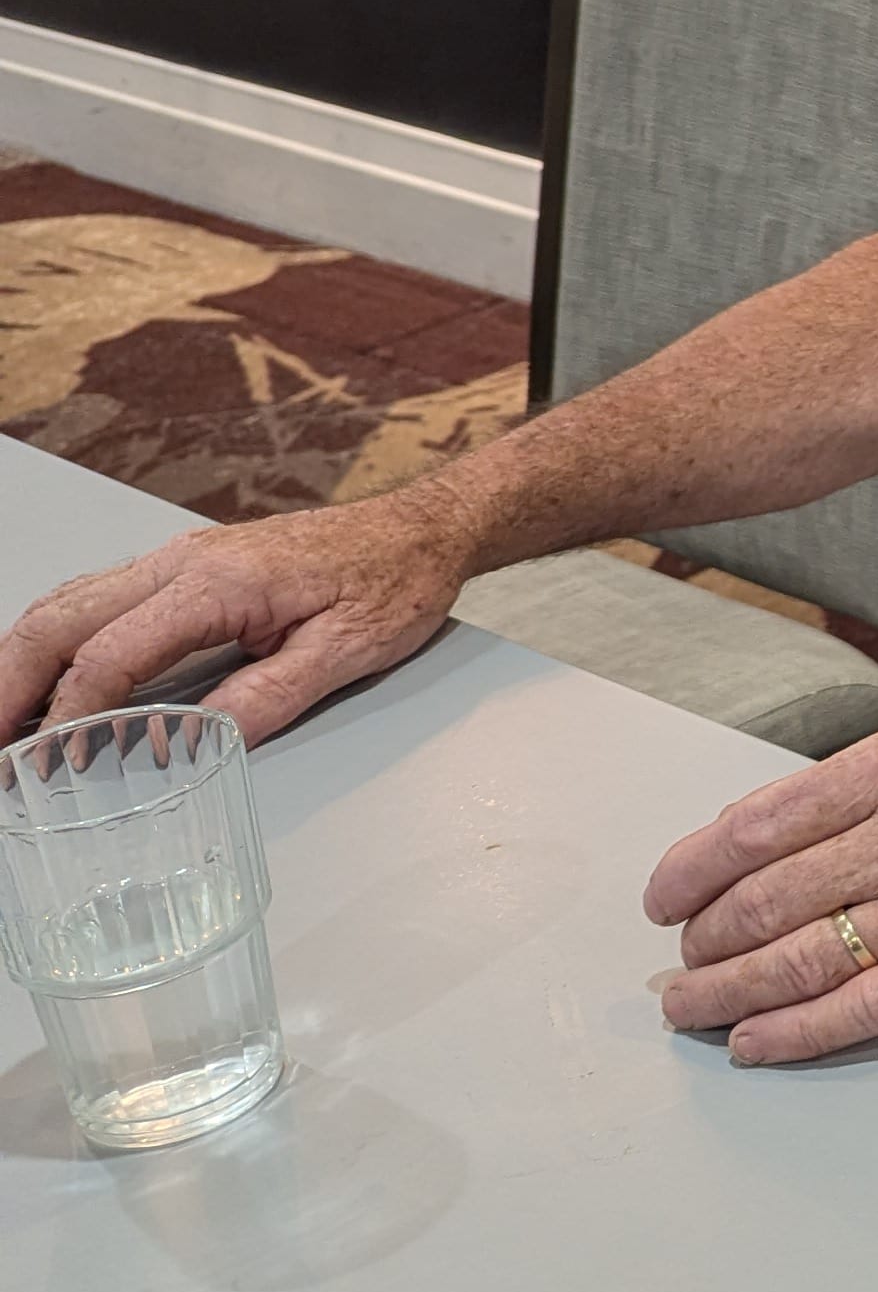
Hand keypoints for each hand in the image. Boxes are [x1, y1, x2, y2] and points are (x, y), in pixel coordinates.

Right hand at [0, 489, 482, 740]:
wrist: (420, 529)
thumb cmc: (393, 581)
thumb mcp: (348, 652)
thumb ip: (270, 697)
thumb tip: (199, 743)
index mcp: (218, 583)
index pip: (111, 653)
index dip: (72, 713)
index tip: (52, 762)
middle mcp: (183, 561)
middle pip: (60, 618)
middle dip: (8, 681)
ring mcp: (178, 558)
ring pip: (67, 602)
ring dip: (20, 658)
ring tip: (2, 719)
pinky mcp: (186, 567)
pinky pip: (96, 597)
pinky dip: (55, 638)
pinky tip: (45, 676)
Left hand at [645, 702, 877, 1063]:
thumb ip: (857, 783)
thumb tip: (762, 832)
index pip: (761, 824)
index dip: (694, 867)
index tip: (664, 895)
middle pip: (771, 897)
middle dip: (706, 937)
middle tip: (679, 956)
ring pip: (806, 957)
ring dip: (729, 989)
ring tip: (689, 1004)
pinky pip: (870, 1005)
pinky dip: (801, 1030)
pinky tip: (755, 1040)